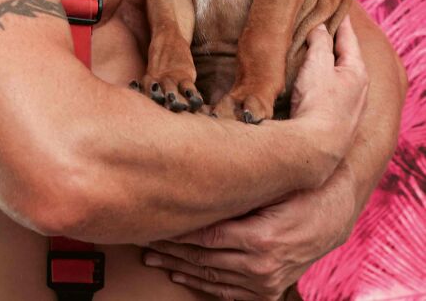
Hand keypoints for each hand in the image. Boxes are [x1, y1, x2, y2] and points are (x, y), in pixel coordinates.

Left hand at [142, 167, 356, 299]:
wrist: (331, 213)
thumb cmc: (297, 189)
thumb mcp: (266, 186)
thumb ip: (234, 191)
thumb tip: (193, 182)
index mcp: (258, 239)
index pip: (204, 237)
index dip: (175, 233)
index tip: (152, 223)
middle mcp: (260, 265)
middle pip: (202, 259)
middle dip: (169, 251)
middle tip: (142, 241)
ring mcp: (265, 282)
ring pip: (211, 277)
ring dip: (178, 268)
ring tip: (152, 258)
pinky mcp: (268, 290)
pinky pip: (227, 291)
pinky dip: (201, 284)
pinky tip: (180, 275)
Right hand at [291, 17, 368, 181]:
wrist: (316, 147)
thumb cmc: (318, 103)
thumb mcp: (317, 64)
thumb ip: (319, 42)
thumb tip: (320, 28)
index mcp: (357, 72)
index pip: (349, 39)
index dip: (341, 22)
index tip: (338, 8)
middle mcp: (358, 90)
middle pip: (346, 58)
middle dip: (335, 44)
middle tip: (324, 28)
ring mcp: (349, 108)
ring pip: (338, 78)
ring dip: (328, 64)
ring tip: (315, 53)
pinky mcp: (337, 122)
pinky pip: (330, 93)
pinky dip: (322, 82)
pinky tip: (311, 84)